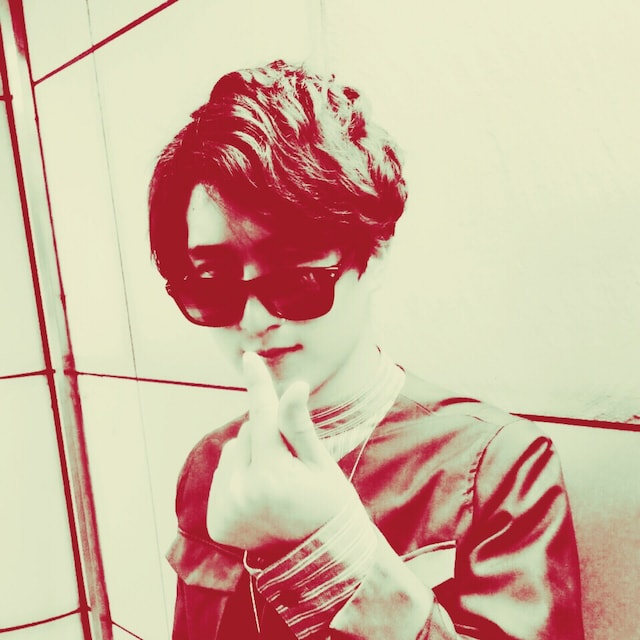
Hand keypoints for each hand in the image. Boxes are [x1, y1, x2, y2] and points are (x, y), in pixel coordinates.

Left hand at [206, 352, 356, 554]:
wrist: (321, 561)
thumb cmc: (329, 505)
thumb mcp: (321, 463)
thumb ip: (299, 426)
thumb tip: (294, 386)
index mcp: (273, 475)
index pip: (263, 416)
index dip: (258, 383)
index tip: (248, 358)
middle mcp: (243, 493)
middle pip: (249, 432)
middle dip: (268, 435)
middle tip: (292, 463)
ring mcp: (227, 509)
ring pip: (234, 451)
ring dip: (252, 454)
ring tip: (277, 483)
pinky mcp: (217, 521)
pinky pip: (225, 475)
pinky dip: (240, 475)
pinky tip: (261, 496)